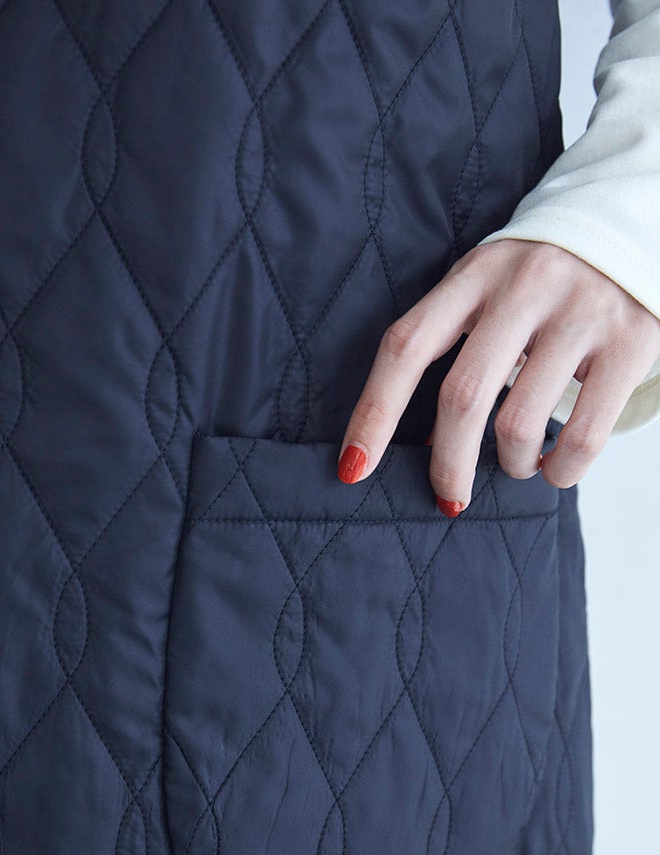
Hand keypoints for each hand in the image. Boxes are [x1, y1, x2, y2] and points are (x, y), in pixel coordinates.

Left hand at [336, 238, 659, 513]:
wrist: (636, 228)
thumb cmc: (543, 282)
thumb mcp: (490, 286)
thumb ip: (454, 343)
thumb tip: (424, 442)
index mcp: (475, 274)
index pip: (406, 347)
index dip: (374, 413)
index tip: (353, 469)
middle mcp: (525, 285)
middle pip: (463, 396)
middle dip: (448, 465)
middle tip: (450, 497)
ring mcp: (581, 311)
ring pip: (520, 423)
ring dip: (512, 465)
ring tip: (518, 464)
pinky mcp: (631, 341)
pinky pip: (584, 435)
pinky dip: (561, 470)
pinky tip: (556, 467)